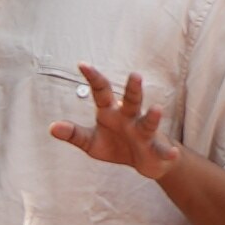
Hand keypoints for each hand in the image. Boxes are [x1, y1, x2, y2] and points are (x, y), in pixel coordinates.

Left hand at [51, 66, 189, 185]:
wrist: (143, 161)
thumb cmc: (115, 144)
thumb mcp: (91, 142)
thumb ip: (73, 134)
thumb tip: (51, 127)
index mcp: (110, 112)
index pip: (101, 91)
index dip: (93, 78)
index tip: (82, 64)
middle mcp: (129, 117)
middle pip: (132, 100)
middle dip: (133, 89)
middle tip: (135, 75)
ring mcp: (144, 132)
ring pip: (148, 122)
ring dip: (152, 117)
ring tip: (156, 109)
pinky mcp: (155, 149)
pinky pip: (162, 150)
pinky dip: (168, 152)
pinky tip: (172, 154)